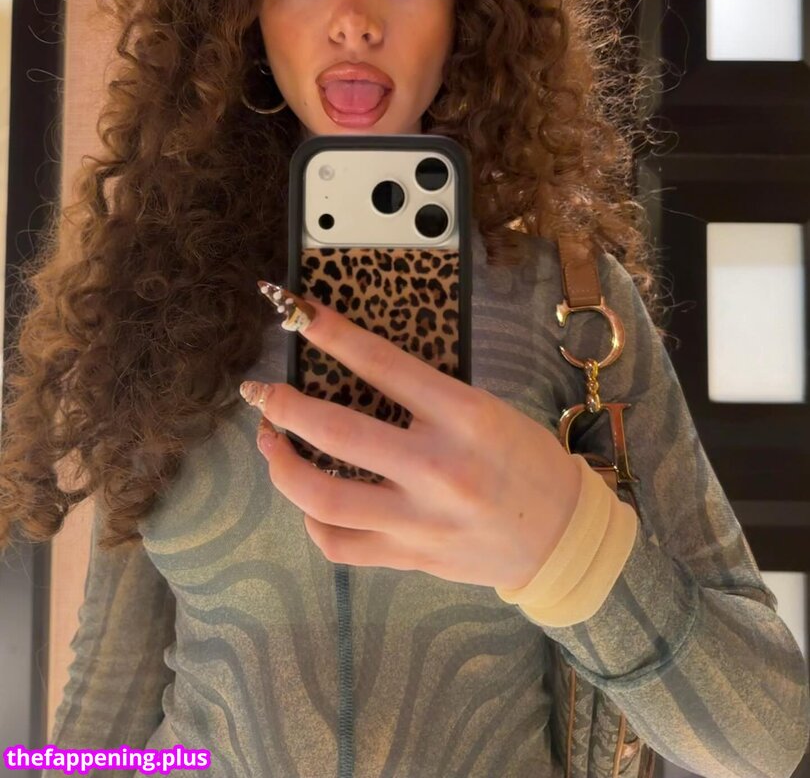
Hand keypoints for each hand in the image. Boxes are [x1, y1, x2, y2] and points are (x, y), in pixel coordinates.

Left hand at [242, 291, 581, 591]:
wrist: (561, 537)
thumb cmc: (526, 461)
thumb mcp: (485, 410)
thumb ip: (425, 398)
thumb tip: (351, 378)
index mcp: (463, 416)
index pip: (381, 364)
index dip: (331, 334)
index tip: (298, 315)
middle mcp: (437, 468)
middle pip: (335, 432)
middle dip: (284, 407)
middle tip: (262, 394)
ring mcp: (419, 519)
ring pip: (322, 497)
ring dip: (281, 466)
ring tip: (270, 443)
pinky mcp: (409, 556)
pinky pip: (339, 544)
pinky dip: (312, 520)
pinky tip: (309, 500)